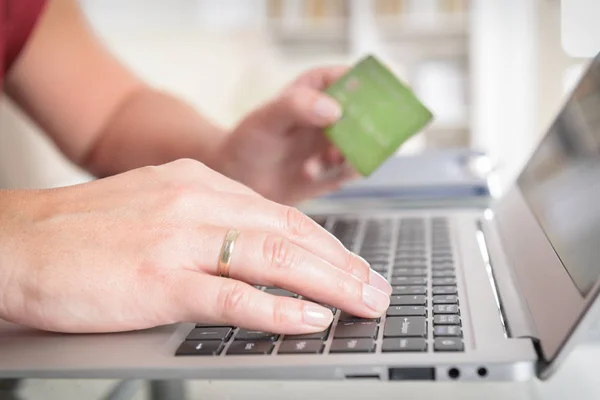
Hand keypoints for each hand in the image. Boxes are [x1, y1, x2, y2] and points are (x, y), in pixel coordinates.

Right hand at [0, 159, 389, 333]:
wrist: (17, 242)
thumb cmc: (83, 233)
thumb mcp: (156, 209)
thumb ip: (204, 223)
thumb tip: (250, 252)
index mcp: (198, 184)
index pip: (279, 212)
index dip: (325, 242)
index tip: (352, 263)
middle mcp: (197, 203)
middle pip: (289, 232)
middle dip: (342, 263)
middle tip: (376, 287)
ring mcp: (181, 239)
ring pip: (274, 257)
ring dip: (329, 283)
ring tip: (364, 302)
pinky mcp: (161, 278)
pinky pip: (233, 294)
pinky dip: (278, 308)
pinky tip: (310, 318)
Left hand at [217, 66, 357, 204]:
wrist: (237, 179)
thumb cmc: (248, 141)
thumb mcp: (267, 118)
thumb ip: (297, 106)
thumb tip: (335, 110)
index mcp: (318, 89)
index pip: (352, 78)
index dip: (368, 85)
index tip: (372, 99)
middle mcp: (333, 115)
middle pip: (368, 114)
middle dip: (366, 128)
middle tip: (347, 139)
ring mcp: (336, 144)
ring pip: (365, 145)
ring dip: (348, 155)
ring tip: (317, 163)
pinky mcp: (335, 171)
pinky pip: (353, 171)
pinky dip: (342, 174)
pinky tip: (312, 175)